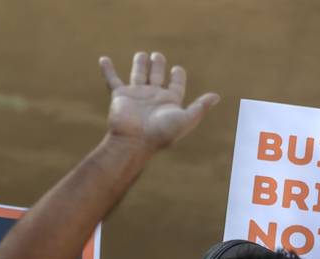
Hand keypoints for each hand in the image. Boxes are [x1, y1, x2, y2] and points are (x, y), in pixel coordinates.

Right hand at [99, 51, 218, 151]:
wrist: (134, 142)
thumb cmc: (161, 133)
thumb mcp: (186, 119)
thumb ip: (200, 107)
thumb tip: (216, 96)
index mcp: (168, 101)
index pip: (175, 85)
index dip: (177, 76)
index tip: (177, 69)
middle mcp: (152, 96)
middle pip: (156, 76)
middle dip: (158, 65)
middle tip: (157, 56)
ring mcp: (135, 95)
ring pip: (138, 74)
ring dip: (140, 64)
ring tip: (142, 54)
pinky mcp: (120, 96)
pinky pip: (112, 80)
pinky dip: (108, 70)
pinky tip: (103, 59)